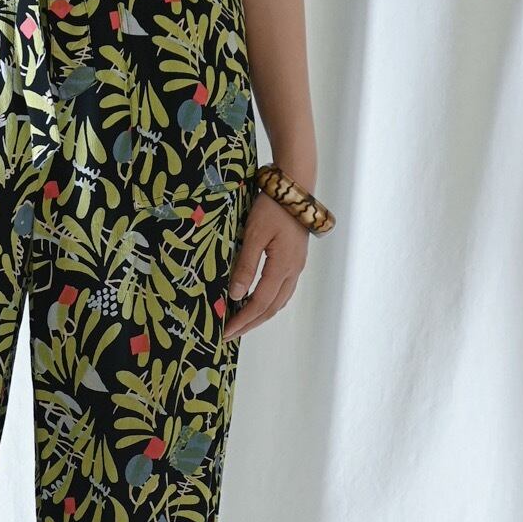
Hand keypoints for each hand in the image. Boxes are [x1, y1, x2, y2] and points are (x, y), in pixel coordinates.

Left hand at [223, 193, 309, 341]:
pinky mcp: (295, 260)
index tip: (226, 332)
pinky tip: (257, 302)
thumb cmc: (273, 207)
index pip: (259, 304)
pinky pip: (282, 291)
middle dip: (250, 324)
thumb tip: (237, 296)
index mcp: (282, 268)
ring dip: (260, 315)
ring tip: (241, 322)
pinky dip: (268, 302)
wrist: (295, 187)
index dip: (242, 321)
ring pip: (279, 301)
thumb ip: (245, 266)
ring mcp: (296, 267)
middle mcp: (293, 272)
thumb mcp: (253, 234)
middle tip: (230, 334)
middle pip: (271, 308)